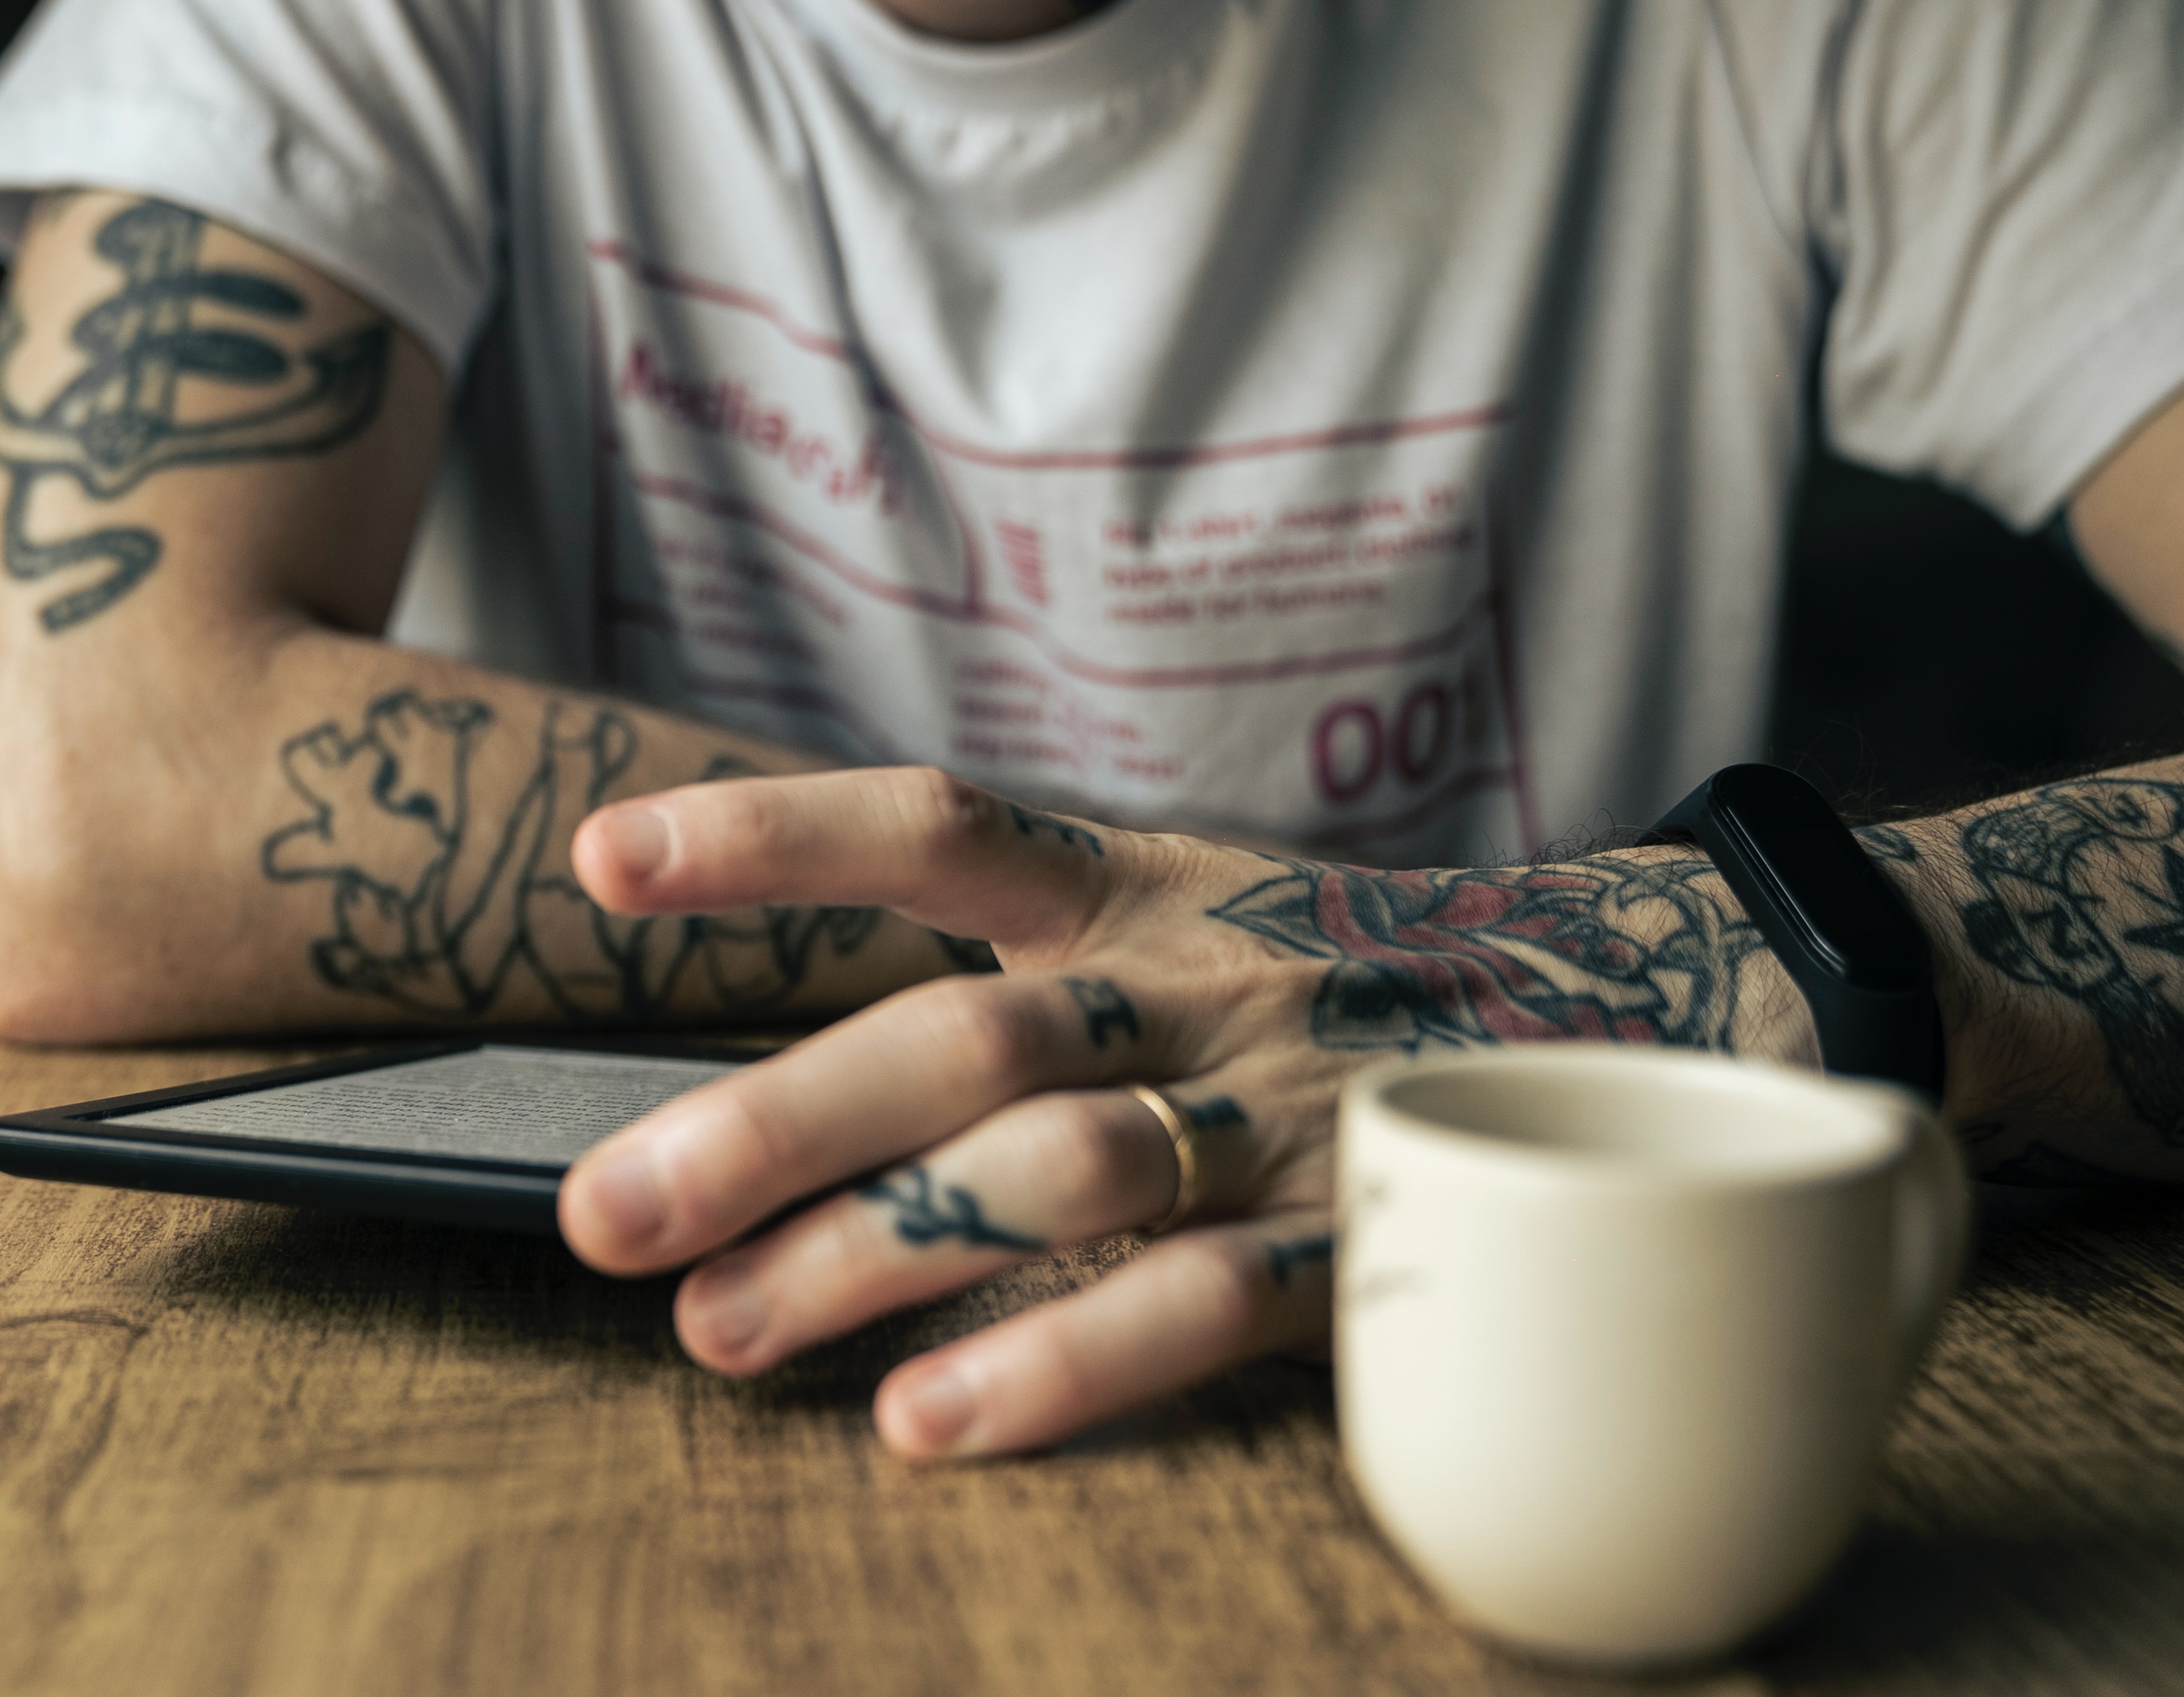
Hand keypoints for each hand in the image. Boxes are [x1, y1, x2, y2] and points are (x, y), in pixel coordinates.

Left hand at [556, 768, 1809, 1457]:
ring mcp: (1294, 1110)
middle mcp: (1204, 981)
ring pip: (1066, 1170)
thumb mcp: (1185, 931)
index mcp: (1141, 886)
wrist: (1655, 1010)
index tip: (596, 864)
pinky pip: (1211, 1305)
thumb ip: (1016, 990)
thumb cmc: (1338, 991)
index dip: (768, 836)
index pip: (935, 827)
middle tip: (604, 1215)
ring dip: (878, 1256)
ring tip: (723, 1336)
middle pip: (964, 1036)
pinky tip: (932, 1425)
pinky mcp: (1380, 1241)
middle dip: (765, 1125)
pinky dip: (1068, 1363)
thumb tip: (768, 1113)